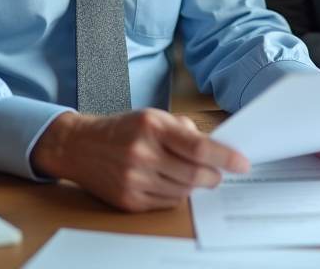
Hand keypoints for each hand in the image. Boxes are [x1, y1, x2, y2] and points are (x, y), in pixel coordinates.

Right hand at [29, 108, 249, 211]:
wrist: (78, 146)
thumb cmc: (120, 129)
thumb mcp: (152, 116)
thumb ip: (184, 129)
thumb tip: (215, 147)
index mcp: (152, 127)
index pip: (199, 148)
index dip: (225, 157)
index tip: (241, 163)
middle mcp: (142, 153)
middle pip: (195, 174)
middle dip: (213, 176)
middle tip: (217, 173)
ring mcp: (134, 179)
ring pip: (183, 191)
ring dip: (193, 184)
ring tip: (186, 173)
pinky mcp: (129, 200)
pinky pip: (166, 203)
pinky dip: (175, 194)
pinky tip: (167, 182)